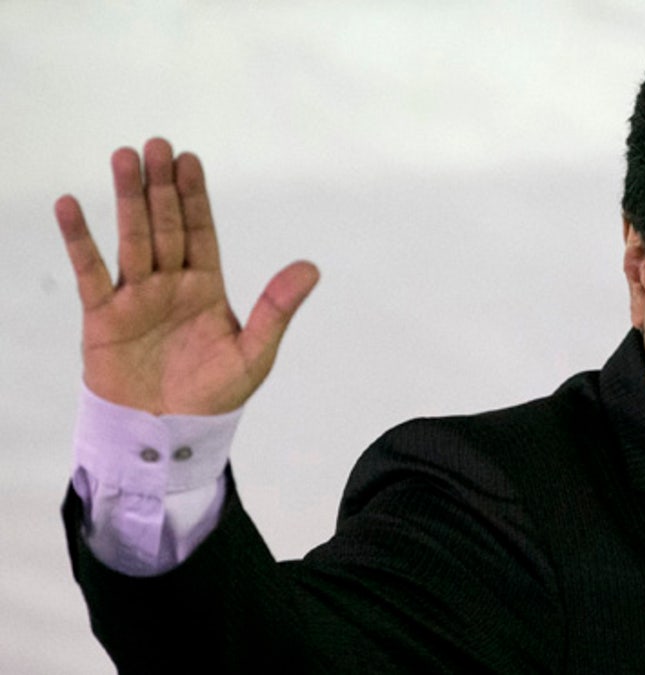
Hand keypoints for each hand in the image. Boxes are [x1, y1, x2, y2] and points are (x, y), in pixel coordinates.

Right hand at [55, 138, 318, 414]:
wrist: (169, 435)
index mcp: (206, 287)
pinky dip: (79, 240)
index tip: (190, 159)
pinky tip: (71, 205)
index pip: (201, 231)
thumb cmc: (214, 396)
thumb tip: (311, 267)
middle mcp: (170, 284)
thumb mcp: (254, 353)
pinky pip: (90, 272)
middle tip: (157, 144)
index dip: (195, 196)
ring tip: (125, 157)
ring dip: (128, 199)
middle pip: (165, 225)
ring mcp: (135, 297)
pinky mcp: (103, 317)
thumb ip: (277, 309)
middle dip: (161, 186)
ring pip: (131, 238)